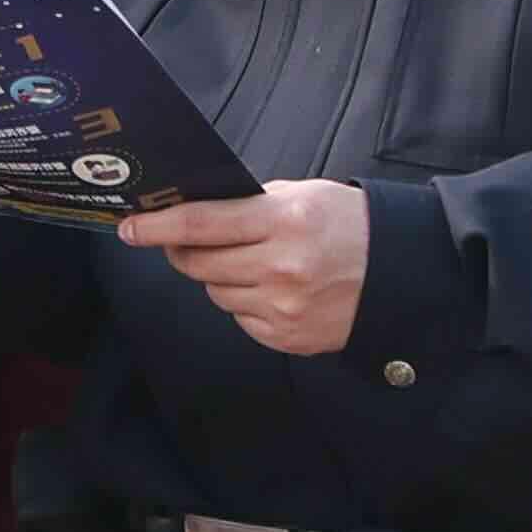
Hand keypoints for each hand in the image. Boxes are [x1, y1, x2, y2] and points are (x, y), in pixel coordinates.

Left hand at [116, 177, 368, 357]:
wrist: (402, 273)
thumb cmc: (350, 225)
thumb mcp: (303, 195)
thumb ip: (248, 204)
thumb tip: (192, 213)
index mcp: (284, 221)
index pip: (200, 225)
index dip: (157, 227)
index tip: (129, 228)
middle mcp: (281, 267)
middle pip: (198, 263)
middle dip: (185, 251)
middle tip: (190, 241)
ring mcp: (283, 307)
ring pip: (215, 292)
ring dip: (220, 277)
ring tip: (255, 263)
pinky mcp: (287, 337)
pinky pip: (240, 317)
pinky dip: (246, 302)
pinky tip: (275, 289)